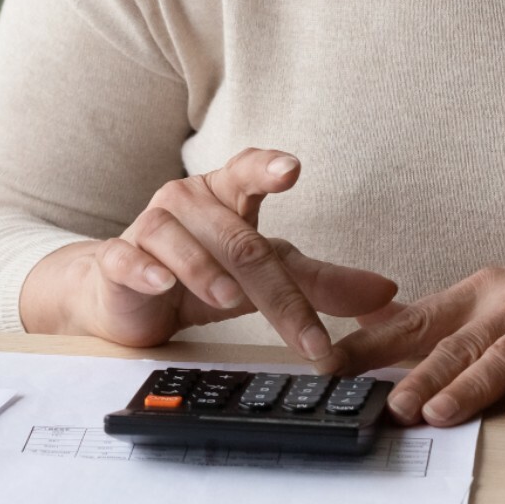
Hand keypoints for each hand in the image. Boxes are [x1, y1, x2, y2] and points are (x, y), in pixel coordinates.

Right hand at [20, 149, 396, 364]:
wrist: (128, 298)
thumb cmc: (203, 275)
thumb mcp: (264, 277)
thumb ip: (319, 282)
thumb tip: (386, 291)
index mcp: (226, 194)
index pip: (248, 169)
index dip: (268, 167)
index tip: (292, 170)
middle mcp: (187, 201)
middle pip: (238, 239)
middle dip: (277, 292)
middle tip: (309, 336)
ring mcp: (149, 226)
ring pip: (181, 242)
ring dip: (206, 272)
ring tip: (229, 300)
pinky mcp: (118, 259)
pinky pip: (130, 259)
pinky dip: (145, 271)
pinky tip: (160, 283)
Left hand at [330, 267, 504, 426]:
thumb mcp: (478, 301)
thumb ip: (426, 320)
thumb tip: (366, 321)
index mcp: (475, 294)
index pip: (415, 321)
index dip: (373, 343)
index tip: (334, 366)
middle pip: (459, 344)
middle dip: (424, 376)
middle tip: (396, 406)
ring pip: (503, 357)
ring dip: (471, 387)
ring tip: (440, 413)